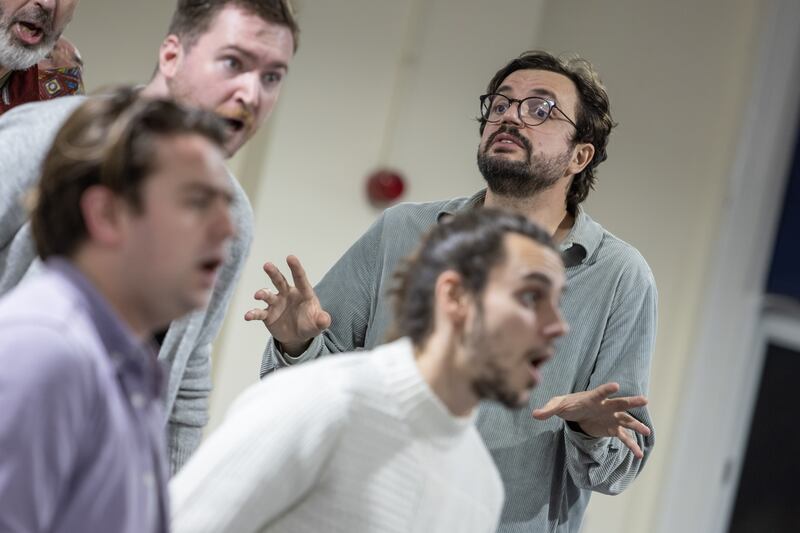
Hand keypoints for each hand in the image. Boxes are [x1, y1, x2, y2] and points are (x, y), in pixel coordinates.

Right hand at [244, 256, 330, 354]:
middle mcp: (287, 294)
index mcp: (302, 293)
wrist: (298, 336)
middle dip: (273, 273)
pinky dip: (253, 313)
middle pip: (280, 280)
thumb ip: (322, 321)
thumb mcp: (318, 324)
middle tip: (267, 265)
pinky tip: (248, 315)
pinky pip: (259, 313)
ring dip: (262, 293)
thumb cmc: (310, 324)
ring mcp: (276, 303)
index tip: (290, 257)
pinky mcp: (268, 315)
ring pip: (267, 294)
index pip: (300, 279)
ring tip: (258, 295)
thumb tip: (325, 319)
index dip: (295, 268)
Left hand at [531, 383, 649, 458]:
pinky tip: (638, 455)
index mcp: (592, 398)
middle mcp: (605, 406)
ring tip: (647, 432)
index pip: (600, 392)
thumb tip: (534, 414)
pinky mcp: (612, 429)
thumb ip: (547, 410)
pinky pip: (624, 437)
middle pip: (619, 403)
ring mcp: (611, 417)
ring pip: (626, 420)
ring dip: (636, 425)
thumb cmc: (567, 405)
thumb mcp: (557, 405)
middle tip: (644, 400)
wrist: (576, 412)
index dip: (607, 389)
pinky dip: (631, 445)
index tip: (616, 386)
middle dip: (631, 402)